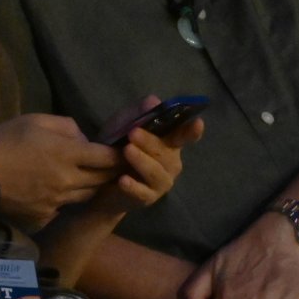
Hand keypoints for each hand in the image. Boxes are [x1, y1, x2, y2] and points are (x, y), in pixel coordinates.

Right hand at [0, 113, 122, 228]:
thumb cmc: (4, 142)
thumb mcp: (36, 121)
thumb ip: (67, 127)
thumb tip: (84, 139)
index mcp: (68, 154)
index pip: (109, 158)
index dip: (120, 155)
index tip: (125, 152)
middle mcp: (68, 181)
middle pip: (103, 180)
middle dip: (112, 172)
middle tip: (115, 166)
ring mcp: (56, 202)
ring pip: (87, 196)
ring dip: (92, 186)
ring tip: (91, 178)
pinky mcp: (44, 217)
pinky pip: (65, 209)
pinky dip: (67, 200)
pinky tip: (61, 193)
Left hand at [88, 106, 204, 217]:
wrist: (100, 183)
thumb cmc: (116, 150)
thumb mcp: (123, 126)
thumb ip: (138, 113)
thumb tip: (153, 101)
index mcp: (169, 143)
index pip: (186, 135)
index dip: (193, 130)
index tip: (198, 122)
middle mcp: (171, 162)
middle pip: (166, 151)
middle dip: (150, 141)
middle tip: (133, 132)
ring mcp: (162, 181)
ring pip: (156, 171)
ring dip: (142, 160)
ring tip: (126, 151)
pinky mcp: (148, 198)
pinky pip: (142, 192)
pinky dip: (133, 186)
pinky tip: (123, 180)